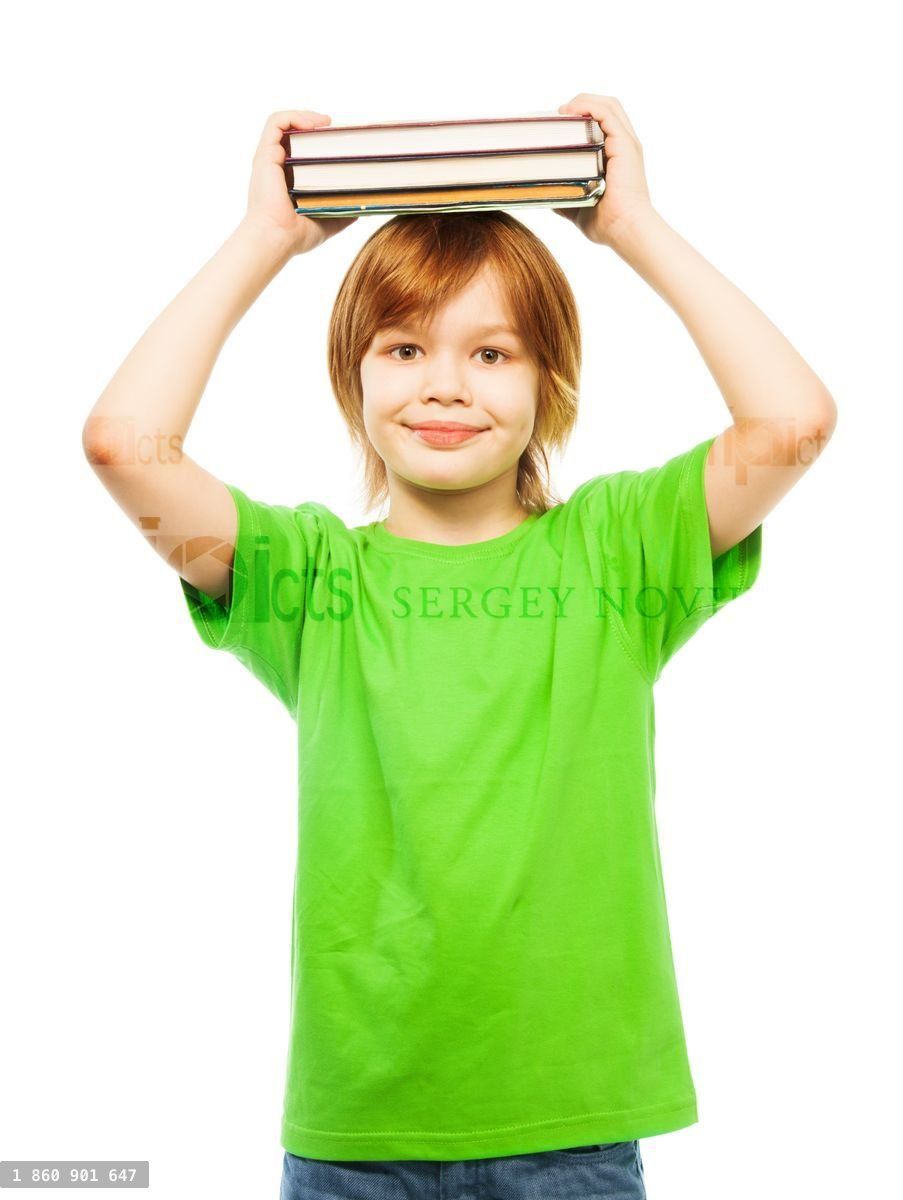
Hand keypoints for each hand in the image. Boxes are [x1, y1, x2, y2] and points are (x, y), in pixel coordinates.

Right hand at [243, 110, 358, 256]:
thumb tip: (364, 204)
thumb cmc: (297, 235)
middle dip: (315, 126)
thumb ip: (344, 210)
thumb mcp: (329, 221)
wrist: (277, 238)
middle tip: (337, 129)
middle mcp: (277, 166)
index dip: (318, 141)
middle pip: (294, 134)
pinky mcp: (265, 154)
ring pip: (283, 124)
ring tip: (326, 122)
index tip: (339, 140)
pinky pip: (275, 122)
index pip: (301, 151)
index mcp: (288, 179)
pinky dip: (294, 116)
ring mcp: (269, 158)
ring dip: (305, 117)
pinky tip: (314, 124)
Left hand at [553, 94, 653, 246]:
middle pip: (607, 108)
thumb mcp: (580, 207)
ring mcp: (626, 143)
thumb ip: (567, 196)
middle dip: (583, 104)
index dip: (584, 116)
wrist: (625, 229)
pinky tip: (570, 111)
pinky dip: (588, 106)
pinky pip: (607, 112)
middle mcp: (625, 145)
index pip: (605, 123)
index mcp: (618, 156)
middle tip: (559, 115)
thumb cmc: (607, 224)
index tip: (560, 124)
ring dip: (584, 102)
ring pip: (608, 105)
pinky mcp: (624, 144)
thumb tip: (546, 193)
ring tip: (563, 111)